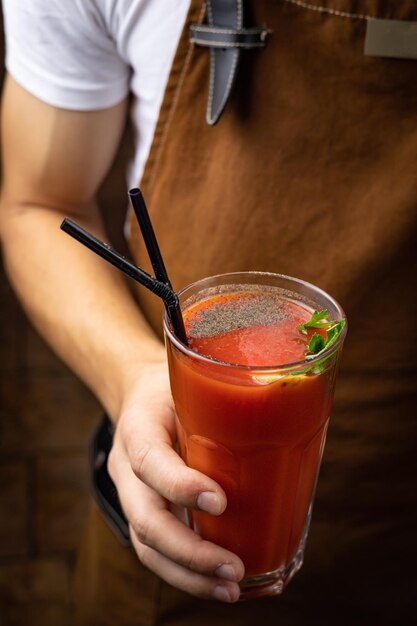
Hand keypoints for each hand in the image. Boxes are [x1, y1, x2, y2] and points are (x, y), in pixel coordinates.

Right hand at [107, 360, 244, 601]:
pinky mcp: (145, 512)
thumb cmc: (175, 389)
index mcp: (138, 426)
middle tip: (233, 568)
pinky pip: (158, 550)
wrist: (140, 396)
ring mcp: (131, 494)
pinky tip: (222, 584)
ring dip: (189, 575)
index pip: (149, 460)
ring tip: (230, 589)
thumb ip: (223, 400)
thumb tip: (292, 411)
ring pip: (147, 546)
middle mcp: (126, 466)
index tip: (220, 503)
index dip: (180, 485)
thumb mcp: (192, 381)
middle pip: (145, 519)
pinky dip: (189, 573)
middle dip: (189, 552)